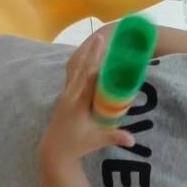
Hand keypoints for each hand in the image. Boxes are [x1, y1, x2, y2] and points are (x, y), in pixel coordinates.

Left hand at [41, 34, 134, 162]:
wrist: (54, 149)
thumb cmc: (76, 145)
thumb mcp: (96, 141)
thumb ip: (114, 137)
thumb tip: (133, 140)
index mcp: (78, 105)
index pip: (88, 82)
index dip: (96, 67)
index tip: (105, 55)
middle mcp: (70, 95)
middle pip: (82, 69)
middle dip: (92, 53)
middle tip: (100, 37)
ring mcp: (66, 94)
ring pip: (76, 69)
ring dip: (86, 54)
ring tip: (95, 39)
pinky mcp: (66, 95)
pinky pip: (73, 74)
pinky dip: (80, 62)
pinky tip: (85, 54)